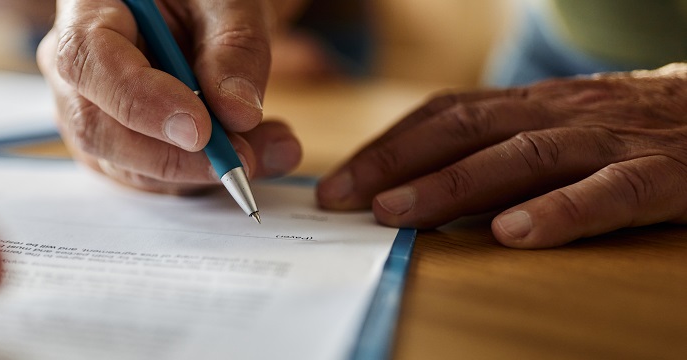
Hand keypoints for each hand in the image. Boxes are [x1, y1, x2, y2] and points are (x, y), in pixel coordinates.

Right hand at [37, 0, 303, 193]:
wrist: (201, 12)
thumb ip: (235, 46)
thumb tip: (237, 114)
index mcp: (86, 8)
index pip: (87, 60)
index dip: (138, 101)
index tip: (199, 130)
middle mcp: (74, 67)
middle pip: (97, 128)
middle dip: (174, 156)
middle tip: (244, 157)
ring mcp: (90, 112)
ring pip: (126, 166)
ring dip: (200, 172)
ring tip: (272, 148)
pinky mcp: (118, 147)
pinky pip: (152, 179)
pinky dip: (205, 177)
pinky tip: (256, 152)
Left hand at [318, 63, 686, 247]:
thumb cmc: (630, 132)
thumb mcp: (558, 129)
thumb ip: (497, 150)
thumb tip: (413, 191)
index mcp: (532, 106)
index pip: (444, 116)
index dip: (386, 148)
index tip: (337, 186)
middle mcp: (561, 114)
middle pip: (466, 131)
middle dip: (398, 165)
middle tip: (347, 201)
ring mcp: (611, 141)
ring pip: (524, 156)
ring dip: (454, 186)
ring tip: (401, 214)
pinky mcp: (664, 174)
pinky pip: (611, 193)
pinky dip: (562, 212)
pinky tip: (516, 234)